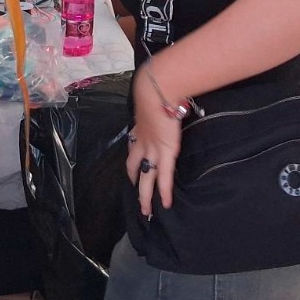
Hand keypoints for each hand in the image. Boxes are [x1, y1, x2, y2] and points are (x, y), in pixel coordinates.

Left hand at [128, 69, 183, 215]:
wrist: (157, 90)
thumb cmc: (159, 88)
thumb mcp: (154, 98)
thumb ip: (158, 102)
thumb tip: (167, 95)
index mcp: (140, 129)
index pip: (134, 149)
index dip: (133, 161)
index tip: (134, 170)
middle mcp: (142, 142)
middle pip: (135, 168)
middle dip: (135, 183)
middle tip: (136, 198)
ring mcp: (152, 150)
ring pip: (146, 179)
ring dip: (145, 196)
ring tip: (146, 211)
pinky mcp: (165, 154)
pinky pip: (164, 178)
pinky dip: (164, 193)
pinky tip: (166, 205)